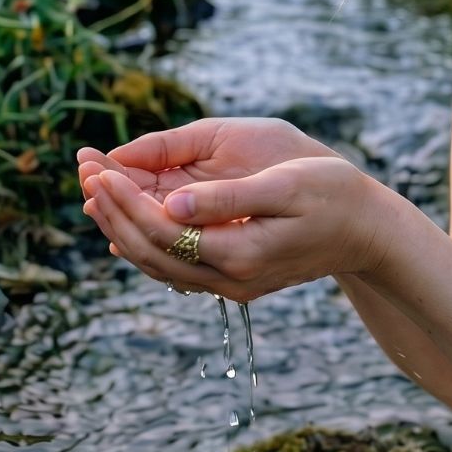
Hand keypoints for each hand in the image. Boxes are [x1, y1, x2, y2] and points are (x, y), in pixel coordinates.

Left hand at [77, 121, 390, 300]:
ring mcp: (230, 284)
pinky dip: (145, 240)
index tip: (98, 167)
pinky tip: (131, 219)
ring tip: (96, 191)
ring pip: (157, 263)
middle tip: (84, 172)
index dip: (125, 200)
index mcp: (238, 254)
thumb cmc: (333, 194)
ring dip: (122, 227)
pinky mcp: (233, 277)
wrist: (367, 230)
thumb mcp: (286, 186)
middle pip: (149, 252)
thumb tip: (169, 205)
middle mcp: (227, 279)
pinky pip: (175, 264)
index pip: (160, 231)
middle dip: (112, 212)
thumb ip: (226, 199)